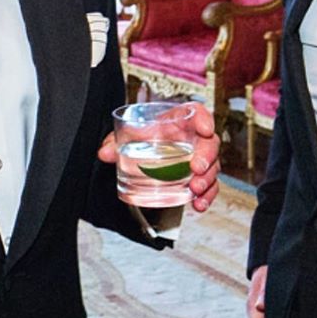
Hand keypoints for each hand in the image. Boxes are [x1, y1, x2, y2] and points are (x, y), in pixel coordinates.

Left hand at [97, 104, 220, 212]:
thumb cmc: (148, 134)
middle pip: (209, 143)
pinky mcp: (198, 176)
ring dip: (207, 180)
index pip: (198, 113)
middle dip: (207, 156)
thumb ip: (116, 142)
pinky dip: (206, 196)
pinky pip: (209, 186)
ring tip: (196, 189)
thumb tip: (104, 153)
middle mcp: (194, 139)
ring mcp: (199, 158)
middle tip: (198, 167)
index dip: (205, 119)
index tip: (205, 128)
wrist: (150, 146)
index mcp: (181, 121)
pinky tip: (198, 204)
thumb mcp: (132, 135)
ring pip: (212, 167)